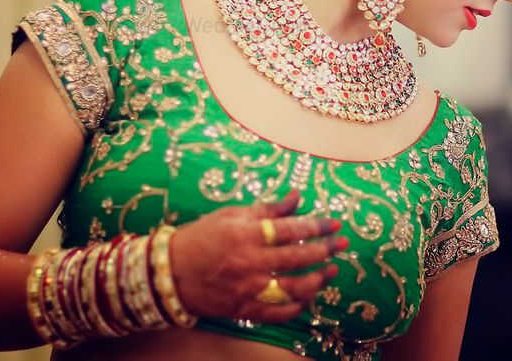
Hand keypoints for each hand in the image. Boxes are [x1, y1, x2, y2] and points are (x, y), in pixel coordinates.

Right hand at [167, 190, 347, 322]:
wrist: (170, 272)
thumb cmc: (200, 237)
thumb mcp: (231, 215)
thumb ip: (267, 209)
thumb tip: (296, 198)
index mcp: (246, 235)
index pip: (291, 229)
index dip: (317, 226)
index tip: (334, 224)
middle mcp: (250, 262)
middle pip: (298, 258)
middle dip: (325, 250)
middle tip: (342, 244)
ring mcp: (249, 289)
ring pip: (294, 289)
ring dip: (317, 280)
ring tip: (331, 271)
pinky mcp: (245, 309)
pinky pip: (279, 313)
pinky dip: (297, 306)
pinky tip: (308, 297)